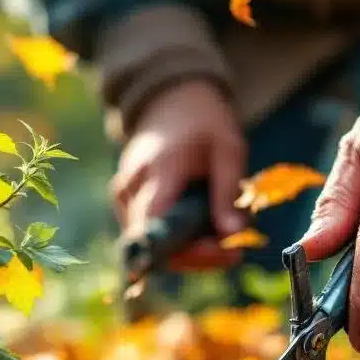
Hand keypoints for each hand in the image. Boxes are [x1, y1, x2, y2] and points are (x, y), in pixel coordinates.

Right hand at [111, 79, 247, 269]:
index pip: (160, 226)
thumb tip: (233, 235)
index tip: (229, 253)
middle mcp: (132, 186)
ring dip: (191, 250)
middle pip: (157, 245)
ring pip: (153, 246)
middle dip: (198, 256)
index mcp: (159, 168)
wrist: (170, 104)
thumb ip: (227, 192)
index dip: (192, 252)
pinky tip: (203, 228)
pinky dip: (179, 240)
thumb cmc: (203, 124)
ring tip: (222, 233)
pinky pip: (150, 236)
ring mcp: (123, 196)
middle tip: (235, 250)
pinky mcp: (124, 203)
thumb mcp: (228, 149)